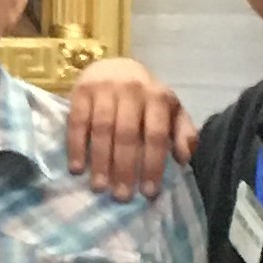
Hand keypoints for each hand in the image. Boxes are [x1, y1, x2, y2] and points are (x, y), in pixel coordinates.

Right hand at [64, 58, 193, 198]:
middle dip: (125, 168)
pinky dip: (76, 147)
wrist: (114, 66)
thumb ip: (182, 131)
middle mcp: (132, 90)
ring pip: (102, 130)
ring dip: (100, 161)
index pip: (156, 135)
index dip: (152, 165)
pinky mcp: (81, 90)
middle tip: (122, 196)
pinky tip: (77, 169)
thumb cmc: (145, 97)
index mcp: (157, 96)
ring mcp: (104, 88)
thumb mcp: (170, 109)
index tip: (148, 192)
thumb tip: (185, 158)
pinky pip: (77, 122)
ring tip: (99, 187)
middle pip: (127, 134)